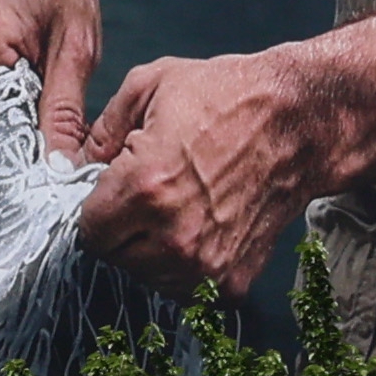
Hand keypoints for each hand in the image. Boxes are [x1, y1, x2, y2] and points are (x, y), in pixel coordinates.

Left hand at [79, 51, 326, 297]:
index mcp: (144, 189)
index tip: (109, 196)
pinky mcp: (233, 278)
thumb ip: (98, 131)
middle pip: (114, 257)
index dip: (94, 211)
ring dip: (150, 251)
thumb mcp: (149, 87)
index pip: (87, 232)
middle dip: (120, 231)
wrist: (305, 120)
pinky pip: (186, 288)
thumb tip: (70, 164)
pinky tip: (199, 227)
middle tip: (145, 200)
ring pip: (148, 277)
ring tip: (175, 211)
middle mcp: (173, 235)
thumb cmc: (230, 96)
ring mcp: (206, 263)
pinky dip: (185, 265)